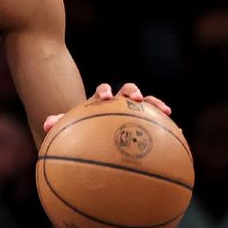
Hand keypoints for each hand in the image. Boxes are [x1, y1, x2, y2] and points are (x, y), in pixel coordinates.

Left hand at [42, 82, 171, 133]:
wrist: (94, 136)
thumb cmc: (81, 131)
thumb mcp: (69, 128)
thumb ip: (59, 124)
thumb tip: (46, 124)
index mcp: (100, 102)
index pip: (103, 91)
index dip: (105, 91)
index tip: (106, 97)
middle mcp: (118, 104)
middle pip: (127, 91)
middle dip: (133, 91)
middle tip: (137, 97)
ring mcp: (133, 112)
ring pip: (147, 104)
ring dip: (155, 104)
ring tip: (165, 110)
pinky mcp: (146, 122)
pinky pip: (160, 123)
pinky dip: (169, 127)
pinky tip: (181, 135)